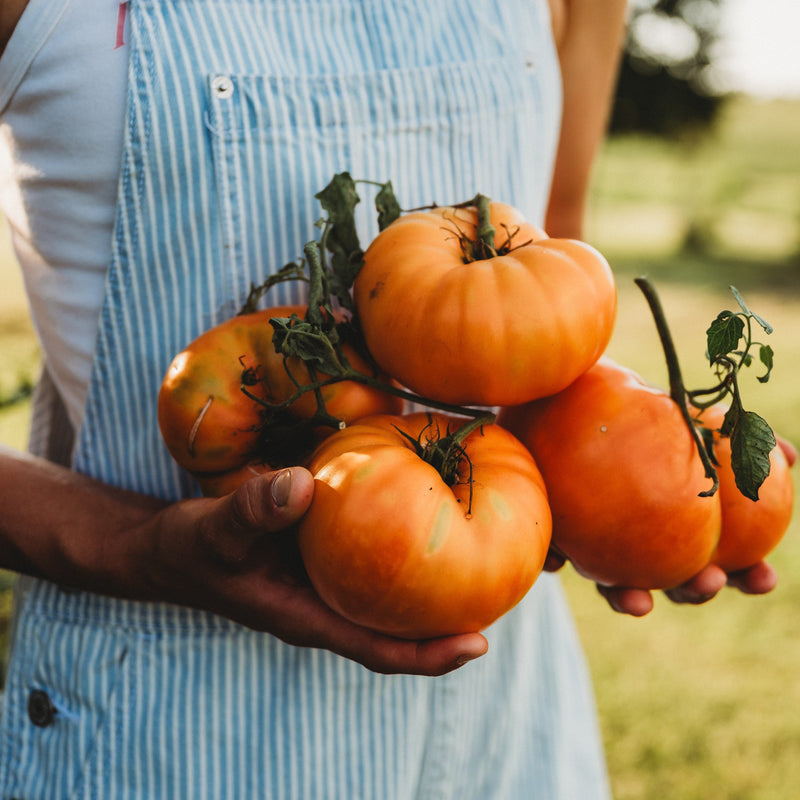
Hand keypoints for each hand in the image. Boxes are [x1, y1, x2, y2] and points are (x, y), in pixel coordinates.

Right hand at [0, 448, 486, 675]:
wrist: (167, 547)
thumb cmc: (191, 548)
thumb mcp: (218, 530)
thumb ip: (254, 511)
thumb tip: (302, 485)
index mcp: (309, 617)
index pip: (379, 650)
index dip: (428, 655)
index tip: (479, 645)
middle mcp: (327, 604)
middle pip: (399, 628)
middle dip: (448, 620)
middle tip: (503, 592)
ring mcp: (326, 583)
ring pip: (389, 594)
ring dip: (431, 583)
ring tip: (480, 555)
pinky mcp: (321, 557)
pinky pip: (371, 559)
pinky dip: (399, 545)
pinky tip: (422, 511)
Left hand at [541, 429, 797, 615]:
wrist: (566, 393)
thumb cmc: (637, 408)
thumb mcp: (686, 412)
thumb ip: (733, 436)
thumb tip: (793, 456)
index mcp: (676, 522)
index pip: (718, 558)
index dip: (745, 576)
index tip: (764, 578)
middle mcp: (637, 538)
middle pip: (669, 581)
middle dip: (691, 592)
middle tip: (707, 582)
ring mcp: (594, 539)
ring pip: (612, 584)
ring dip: (626, 598)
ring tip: (638, 602)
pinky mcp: (552, 527)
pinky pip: (554, 551)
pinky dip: (558, 558)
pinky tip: (560, 560)